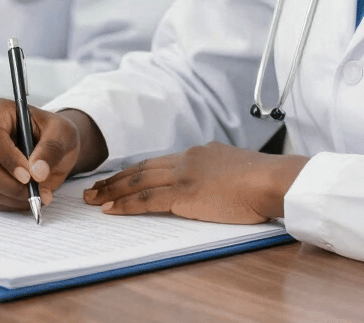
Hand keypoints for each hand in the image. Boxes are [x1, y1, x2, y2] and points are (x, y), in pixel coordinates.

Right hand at [0, 101, 105, 212]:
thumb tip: (38, 172)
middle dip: (11, 184)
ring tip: (41, 194)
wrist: (52, 146)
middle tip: (37, 192)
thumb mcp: (63, 133)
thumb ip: (52, 148)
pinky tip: (29, 196)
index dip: (7, 158)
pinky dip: (11, 203)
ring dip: (14, 196)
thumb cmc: (54, 133)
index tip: (28, 176)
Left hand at [84, 142, 308, 224]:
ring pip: (138, 182)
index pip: (157, 162)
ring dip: (112, 192)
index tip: (117, 178)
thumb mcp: (233, 167)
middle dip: (114, 180)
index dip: (134, 171)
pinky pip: (147, 200)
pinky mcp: (184, 194)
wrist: (270, 179)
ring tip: (92, 200)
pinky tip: (110, 210)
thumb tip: (210, 179)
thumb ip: (216, 170)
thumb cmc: (261, 180)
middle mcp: (186, 160)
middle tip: (92, 188)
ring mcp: (184, 176)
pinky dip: (125, 205)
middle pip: (141, 169)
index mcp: (198, 153)